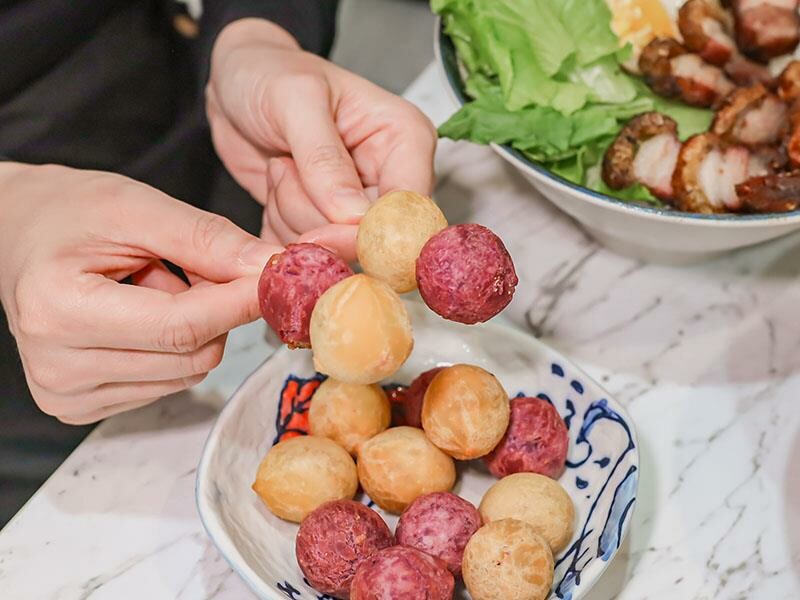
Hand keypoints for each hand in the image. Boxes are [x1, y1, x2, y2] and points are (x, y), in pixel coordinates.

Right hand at [0, 163, 278, 423]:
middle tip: (195, 268)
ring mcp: (67, 394)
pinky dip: (175, 346)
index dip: (239, 303)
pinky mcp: (81, 406)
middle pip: (192, 357)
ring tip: (154, 285)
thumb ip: (206, 239)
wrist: (17, 233)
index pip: (181, 326)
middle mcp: (57, 367)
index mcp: (58, 310)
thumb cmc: (69, 212)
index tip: (276, 278)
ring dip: (194, 328)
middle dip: (216, 311)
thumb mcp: (137, 207)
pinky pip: (170, 383)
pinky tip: (144, 313)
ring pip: (188, 373)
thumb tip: (268, 269)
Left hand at [206, 19, 436, 260]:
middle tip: (283, 167)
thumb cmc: (271, 74)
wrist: (238, 84)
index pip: (409, 208)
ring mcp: (359, 207)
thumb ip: (324, 158)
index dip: (366, 231)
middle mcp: (390, 178)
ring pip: (333, 248)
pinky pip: (310, 254)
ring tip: (280, 165)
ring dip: (291, 215)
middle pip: (368, 237)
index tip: (319, 231)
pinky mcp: (328, 225)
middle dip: (315, 216)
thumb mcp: (295, 100)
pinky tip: (277, 185)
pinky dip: (280, 227)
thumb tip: (352, 216)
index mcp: (406, 141)